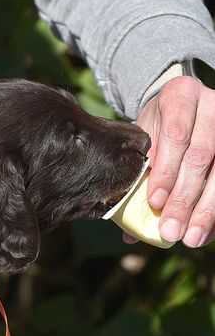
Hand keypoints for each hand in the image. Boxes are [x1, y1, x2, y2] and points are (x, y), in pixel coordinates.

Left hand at [137, 75, 214, 247]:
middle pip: (201, 157)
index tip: (153, 202)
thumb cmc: (157, 129)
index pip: (175, 136)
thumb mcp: (144, 142)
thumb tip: (130, 228)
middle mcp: (211, 105)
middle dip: (184, 199)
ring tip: (190, 238)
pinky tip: (207, 232)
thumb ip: (137, 175)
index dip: (166, 172)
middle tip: (170, 231)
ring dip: (205, 210)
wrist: (182, 107)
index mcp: (180, 97)